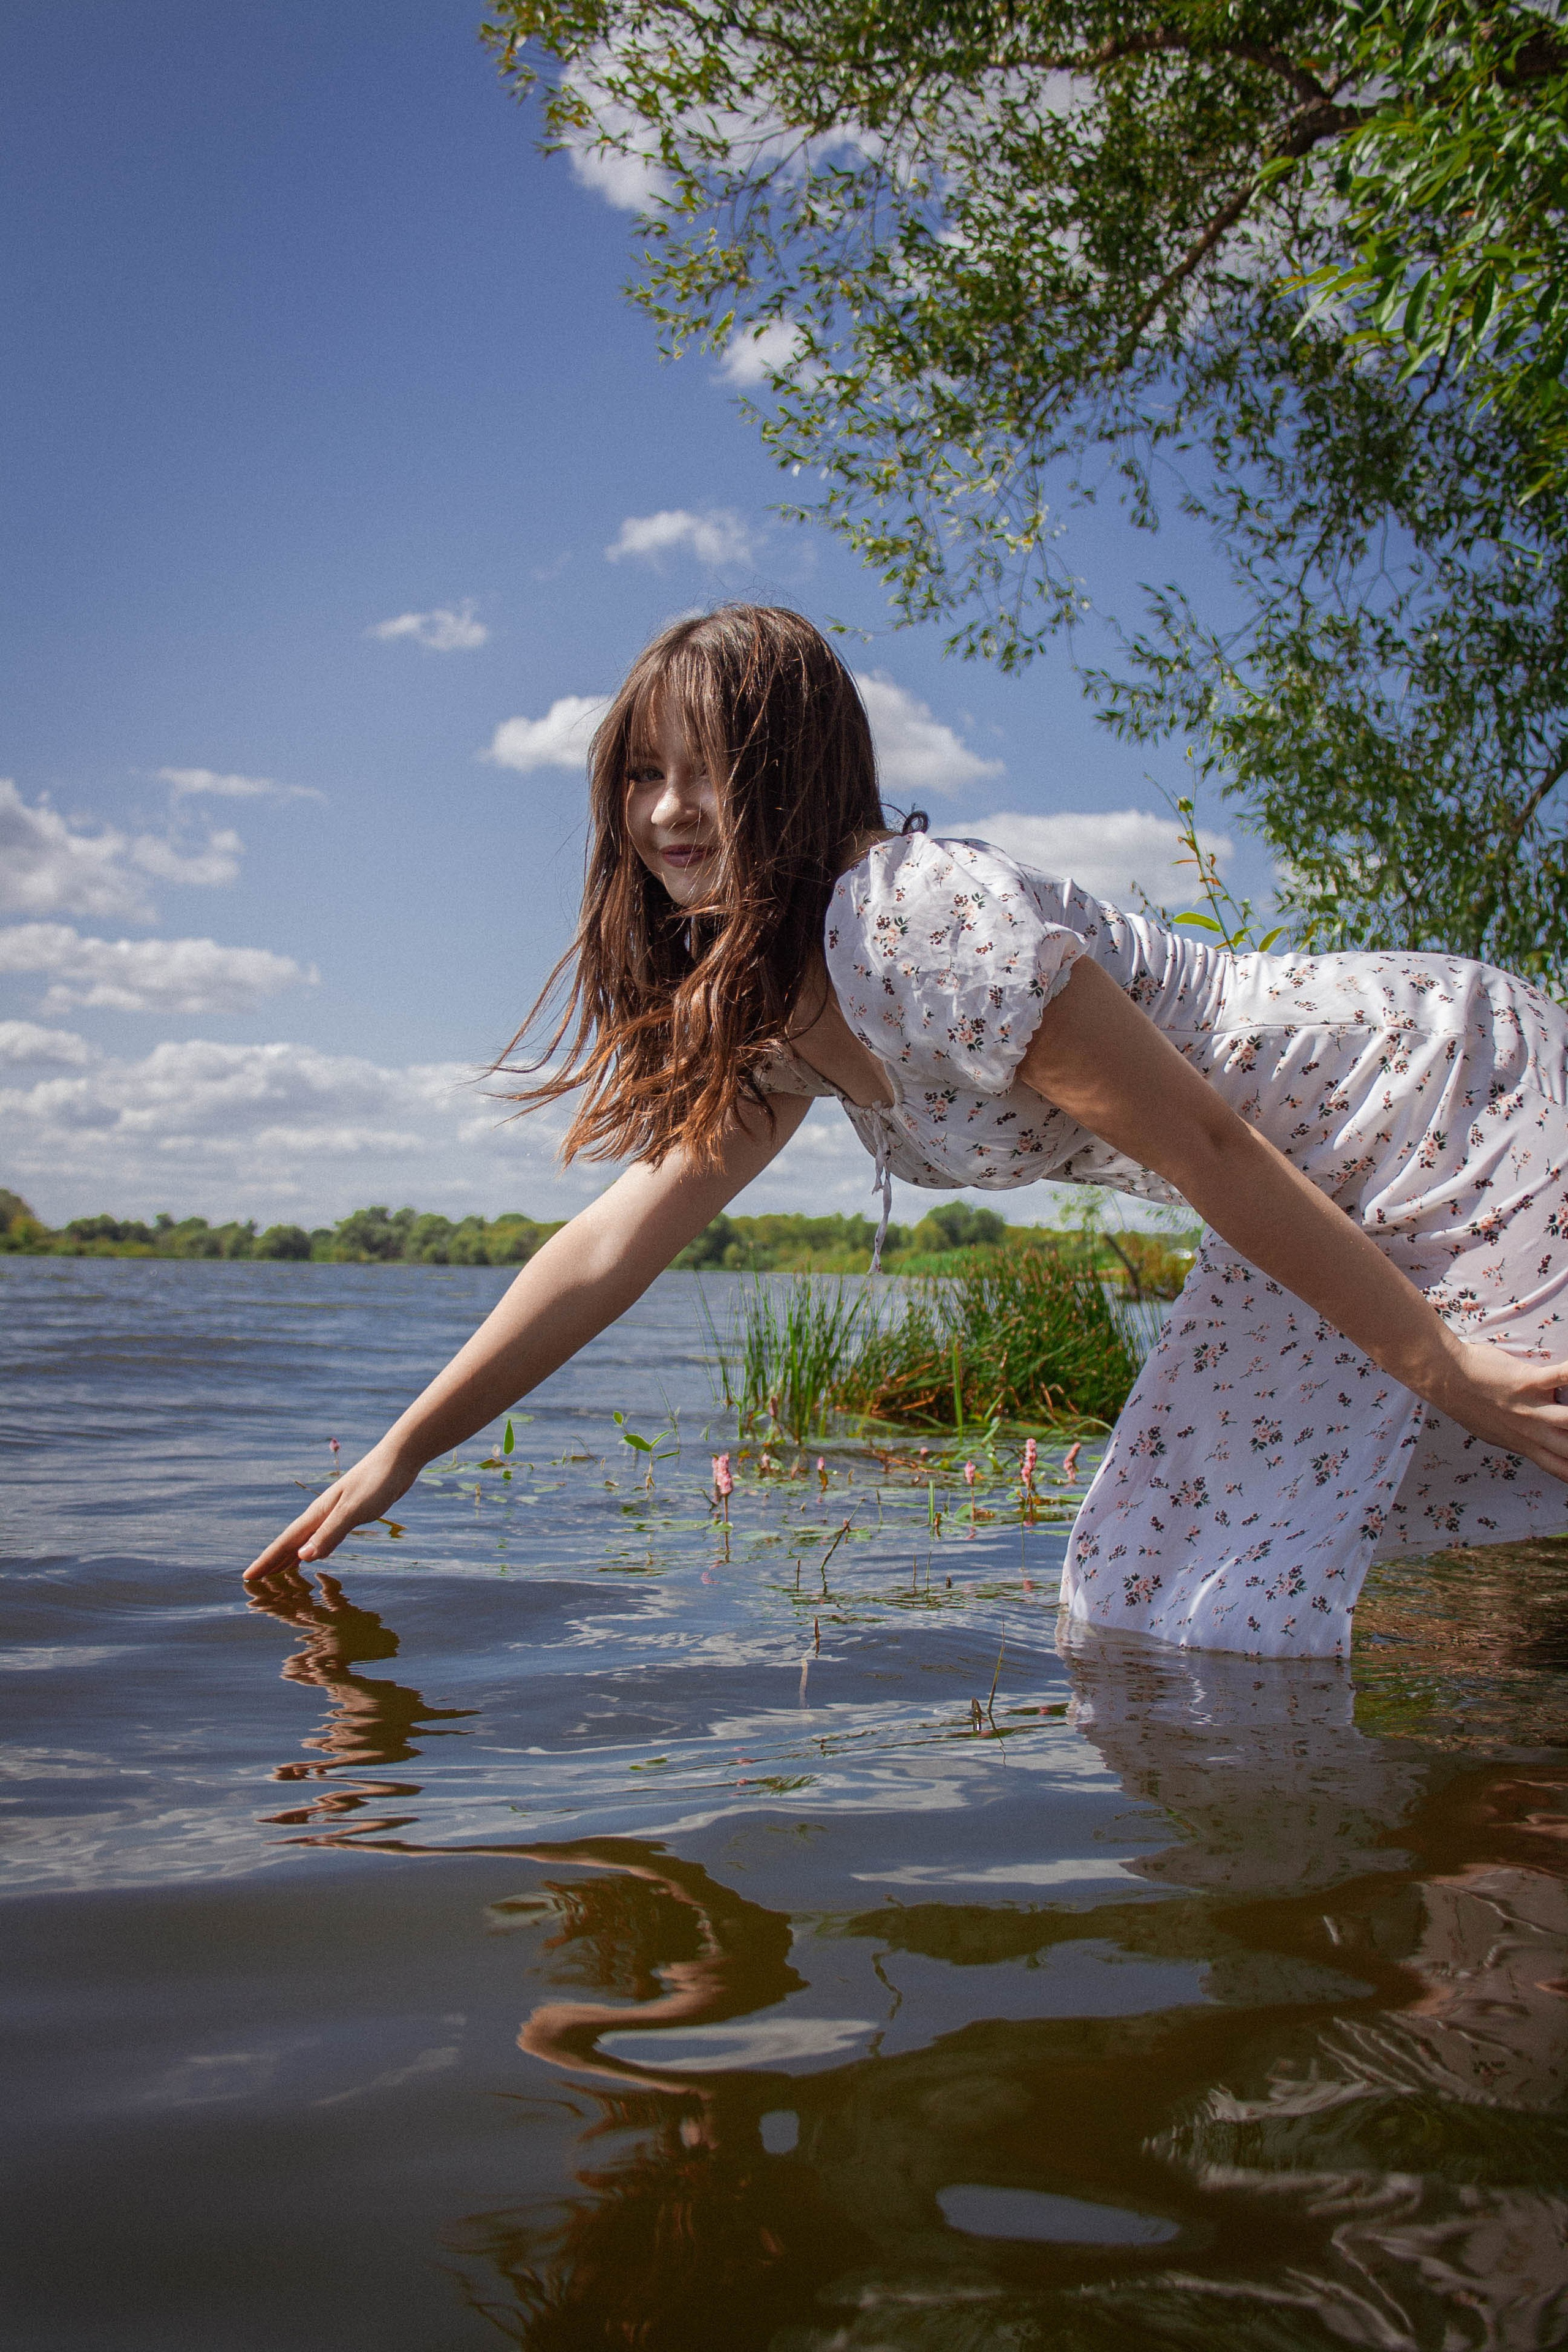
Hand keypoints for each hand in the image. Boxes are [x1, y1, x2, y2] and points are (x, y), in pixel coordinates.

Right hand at [243, 1443, 416, 1583]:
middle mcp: (320, 1514)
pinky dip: (311, 1550)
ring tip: (276, 1574)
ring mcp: (333, 1514)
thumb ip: (330, 1533)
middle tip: (255, 1583)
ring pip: (304, 1540)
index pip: (285, 1543)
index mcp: (317, 1514)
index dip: (267, 1561)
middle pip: (290, 1543)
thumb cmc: (377, 1483)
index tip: (248, 1577)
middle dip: (272, 1563)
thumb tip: (303, 1556)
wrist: (398, 1458)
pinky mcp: (347, 1514)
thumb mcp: (354, 1510)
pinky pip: (321, 1538)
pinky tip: (311, 1555)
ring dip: (289, 1557)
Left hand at [1437, 1342, 1567, 1482]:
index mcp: (1525, 1445)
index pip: (1561, 1470)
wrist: (1445, 1378)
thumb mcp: (1493, 1433)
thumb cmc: (1468, 1403)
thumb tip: (1531, 1446)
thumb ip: (1518, 1440)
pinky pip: (1561, 1376)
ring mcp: (1530, 1408)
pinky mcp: (1527, 1382)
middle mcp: (1531, 1432)